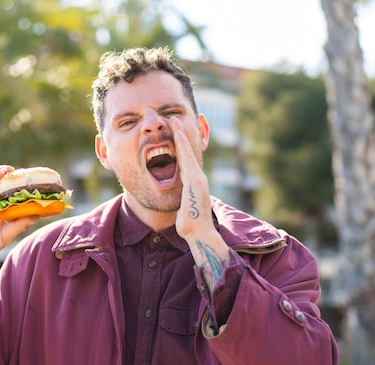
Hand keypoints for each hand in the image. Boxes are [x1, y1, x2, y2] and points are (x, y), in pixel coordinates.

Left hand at [170, 117, 213, 240]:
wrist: (200, 233)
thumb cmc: (191, 225)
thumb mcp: (184, 208)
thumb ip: (183, 200)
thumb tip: (181, 202)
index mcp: (194, 183)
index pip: (186, 161)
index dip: (180, 147)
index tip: (175, 135)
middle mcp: (198, 178)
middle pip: (188, 152)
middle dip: (181, 135)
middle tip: (174, 120)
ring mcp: (197, 178)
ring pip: (188, 152)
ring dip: (181, 135)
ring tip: (174, 121)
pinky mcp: (194, 181)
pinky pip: (186, 159)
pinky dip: (182, 145)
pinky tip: (177, 135)